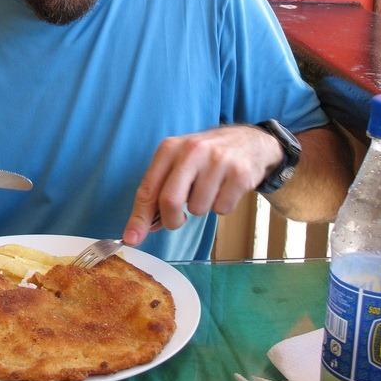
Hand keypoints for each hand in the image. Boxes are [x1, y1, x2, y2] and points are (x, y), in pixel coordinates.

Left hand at [122, 125, 282, 245]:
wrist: (248, 141)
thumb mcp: (177, 163)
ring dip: (201, 208)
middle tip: (178, 219)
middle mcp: (192, 150)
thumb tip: (139, 229)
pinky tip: (225, 189)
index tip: (131, 239)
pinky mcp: (239, 174)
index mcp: (170, 148)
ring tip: (208, 190)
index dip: (139, 217)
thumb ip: (158, 191)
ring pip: (198, 209)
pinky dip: (221, 206)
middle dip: (171, 220)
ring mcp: (218, 161)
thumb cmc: (205, 157)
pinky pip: (221, 209)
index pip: (148, 188)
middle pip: (170, 201)